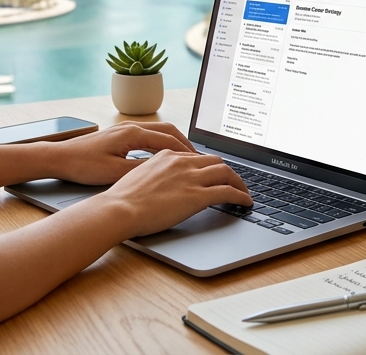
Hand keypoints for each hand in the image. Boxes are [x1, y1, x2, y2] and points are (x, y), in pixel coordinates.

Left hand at [41, 122, 196, 184]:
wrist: (60, 157)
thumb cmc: (83, 164)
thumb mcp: (116, 172)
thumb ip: (142, 169)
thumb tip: (164, 171)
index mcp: (132, 133)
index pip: (168, 139)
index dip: (186, 151)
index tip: (199, 162)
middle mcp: (130, 127)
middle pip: (167, 130)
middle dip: (185, 144)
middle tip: (199, 158)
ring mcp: (124, 129)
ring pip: (158, 132)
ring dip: (173, 143)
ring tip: (186, 158)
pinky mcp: (119, 136)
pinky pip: (148, 136)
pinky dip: (161, 144)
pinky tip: (163, 157)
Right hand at [92, 149, 252, 236]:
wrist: (119, 209)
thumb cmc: (122, 199)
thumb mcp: (138, 177)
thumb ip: (155, 175)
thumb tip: (162, 184)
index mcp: (166, 155)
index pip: (196, 156)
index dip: (208, 166)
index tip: (213, 174)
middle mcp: (181, 162)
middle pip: (215, 161)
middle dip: (227, 171)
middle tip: (233, 182)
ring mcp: (191, 178)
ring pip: (226, 173)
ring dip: (239, 182)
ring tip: (244, 192)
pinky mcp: (198, 196)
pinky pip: (228, 192)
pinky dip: (241, 196)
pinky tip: (245, 202)